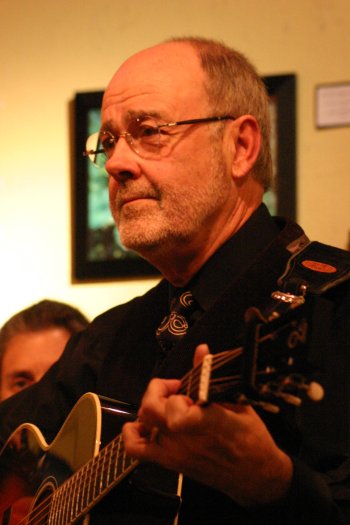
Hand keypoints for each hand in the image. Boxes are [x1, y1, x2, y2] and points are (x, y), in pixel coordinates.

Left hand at [122, 344, 292, 506]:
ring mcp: (175, 452)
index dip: (175, 390)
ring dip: (150, 408)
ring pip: (143, 424)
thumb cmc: (251, 437)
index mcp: (204, 420)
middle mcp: (184, 437)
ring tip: (164, 406)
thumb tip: (201, 349)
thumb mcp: (236, 402)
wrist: (255, 475)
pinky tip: (142, 425)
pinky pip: (136, 449)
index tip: (186, 386)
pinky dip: (131, 435)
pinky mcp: (170, 463)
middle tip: (175, 390)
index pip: (174, 404)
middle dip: (159, 391)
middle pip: (151, 408)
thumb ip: (210, 376)